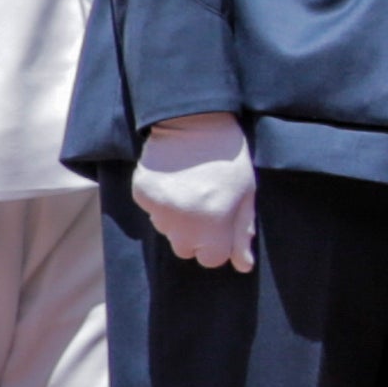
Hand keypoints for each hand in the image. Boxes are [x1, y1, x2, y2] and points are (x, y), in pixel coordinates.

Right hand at [134, 111, 260, 272]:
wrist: (193, 120)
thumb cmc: (228, 158)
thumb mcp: (246, 193)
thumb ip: (242, 231)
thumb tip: (243, 266)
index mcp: (213, 224)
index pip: (211, 259)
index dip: (218, 244)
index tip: (221, 224)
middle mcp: (182, 222)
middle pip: (186, 249)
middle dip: (196, 235)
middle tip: (204, 206)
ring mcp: (158, 209)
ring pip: (167, 232)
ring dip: (178, 220)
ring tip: (189, 190)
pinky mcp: (141, 194)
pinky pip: (152, 212)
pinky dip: (162, 202)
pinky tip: (173, 181)